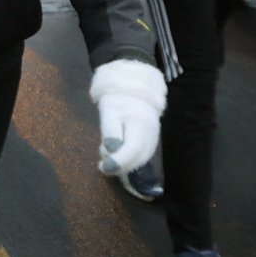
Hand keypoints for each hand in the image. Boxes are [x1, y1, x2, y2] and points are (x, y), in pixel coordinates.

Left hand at [90, 59, 165, 174]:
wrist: (136, 89)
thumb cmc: (118, 99)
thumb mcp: (109, 113)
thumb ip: (110, 132)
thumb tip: (111, 150)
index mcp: (140, 125)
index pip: (132, 150)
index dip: (118, 162)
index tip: (103, 167)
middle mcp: (151, 135)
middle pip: (137, 160)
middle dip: (118, 166)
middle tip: (102, 163)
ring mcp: (154, 140)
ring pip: (140, 161)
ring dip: (122, 164)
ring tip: (108, 152)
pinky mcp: (151, 142)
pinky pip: (141, 157)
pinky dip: (128, 160)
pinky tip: (117, 153)